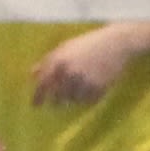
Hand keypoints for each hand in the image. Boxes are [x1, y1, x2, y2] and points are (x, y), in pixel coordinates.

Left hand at [29, 26, 149, 108]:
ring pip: (73, 100)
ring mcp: (85, 81)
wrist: (116, 44)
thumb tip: (33, 74)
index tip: (35, 106)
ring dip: (72, 98)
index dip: (38, 97)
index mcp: (58, 61)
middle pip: (58, 97)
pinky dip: (86, 98)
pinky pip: (88, 100)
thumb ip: (48, 61)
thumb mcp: (64, 48)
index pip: (43, 84)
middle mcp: (70, 73)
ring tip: (76, 90)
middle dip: (56, 100)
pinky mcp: (100, 87)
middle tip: (57, 102)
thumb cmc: (87, 44)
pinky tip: (89, 89)